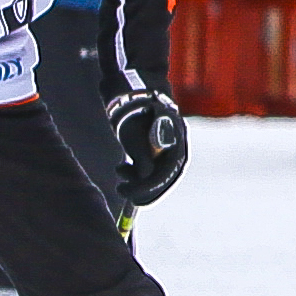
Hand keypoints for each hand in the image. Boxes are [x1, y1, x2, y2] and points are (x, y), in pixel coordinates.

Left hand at [106, 91, 190, 208]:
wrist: (133, 99)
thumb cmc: (136, 114)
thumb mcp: (138, 135)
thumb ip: (145, 155)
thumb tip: (146, 175)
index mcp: (177, 144)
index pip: (169, 173)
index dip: (153, 187)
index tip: (134, 196)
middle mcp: (175, 151)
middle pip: (163, 179)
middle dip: (143, 190)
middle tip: (122, 191)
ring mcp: (165, 153)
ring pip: (153, 177)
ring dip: (135, 180)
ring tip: (119, 170)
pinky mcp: (154, 154)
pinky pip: (146, 172)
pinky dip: (133, 174)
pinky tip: (120, 168)